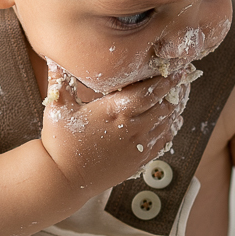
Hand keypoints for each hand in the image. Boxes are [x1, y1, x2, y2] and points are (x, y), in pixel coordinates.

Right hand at [40, 59, 191, 191]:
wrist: (63, 178)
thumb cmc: (60, 142)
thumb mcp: (58, 107)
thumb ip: (59, 80)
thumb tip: (53, 57)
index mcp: (115, 110)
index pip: (149, 92)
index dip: (166, 81)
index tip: (176, 70)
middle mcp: (131, 128)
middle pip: (163, 107)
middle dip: (173, 93)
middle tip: (181, 81)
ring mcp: (137, 147)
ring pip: (166, 125)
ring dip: (173, 111)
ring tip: (179, 98)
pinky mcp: (137, 162)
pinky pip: (162, 144)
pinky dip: (169, 131)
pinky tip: (171, 124)